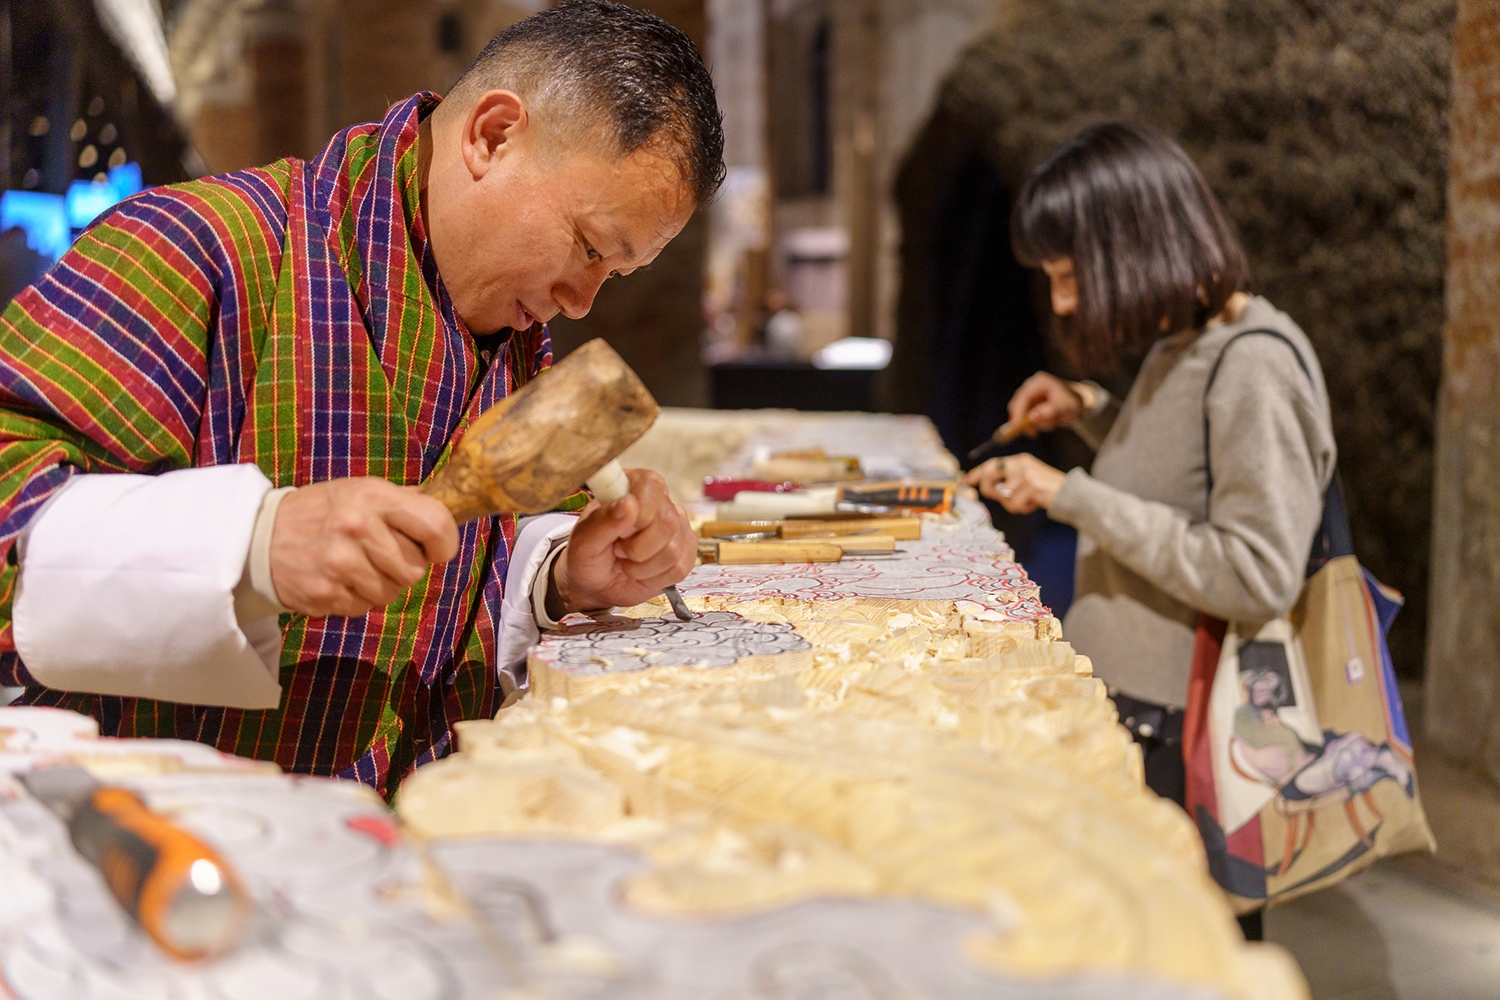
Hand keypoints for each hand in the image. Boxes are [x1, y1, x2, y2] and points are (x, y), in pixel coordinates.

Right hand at [270, 478, 460, 617]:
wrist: (259, 537)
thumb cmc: (321, 512)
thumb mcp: (359, 491)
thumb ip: (402, 503)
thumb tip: (449, 511)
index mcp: (373, 496)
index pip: (435, 523)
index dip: (445, 543)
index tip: (437, 550)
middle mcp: (358, 527)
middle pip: (415, 569)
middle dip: (404, 567)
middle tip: (380, 555)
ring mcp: (341, 563)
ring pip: (392, 593)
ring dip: (380, 585)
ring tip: (355, 566)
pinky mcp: (326, 593)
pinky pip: (364, 607)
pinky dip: (356, 598)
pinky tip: (338, 580)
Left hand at [549, 469, 694, 615]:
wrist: (596, 583)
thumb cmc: (587, 556)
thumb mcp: (583, 541)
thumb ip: (603, 520)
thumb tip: (628, 503)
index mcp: (632, 485)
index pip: (651, 485)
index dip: (639, 512)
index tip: (619, 532)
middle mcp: (660, 502)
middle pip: (667, 521)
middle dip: (637, 548)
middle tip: (618, 551)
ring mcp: (677, 526)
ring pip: (673, 550)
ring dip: (642, 567)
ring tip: (626, 562)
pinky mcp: (686, 551)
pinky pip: (679, 568)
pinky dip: (653, 579)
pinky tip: (640, 573)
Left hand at [964, 453, 1066, 513]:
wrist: (1071, 495)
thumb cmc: (1048, 491)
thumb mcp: (1027, 481)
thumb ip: (1009, 481)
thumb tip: (986, 487)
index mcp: (1020, 460)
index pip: (993, 463)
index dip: (978, 473)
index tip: (966, 480)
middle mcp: (1021, 464)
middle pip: (989, 475)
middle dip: (988, 489)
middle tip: (1000, 496)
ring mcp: (1025, 475)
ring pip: (1003, 496)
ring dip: (1013, 504)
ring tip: (1028, 501)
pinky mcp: (1030, 487)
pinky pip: (1014, 504)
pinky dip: (1023, 508)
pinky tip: (1034, 504)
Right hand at [1008, 372, 1089, 433]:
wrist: (1075, 402)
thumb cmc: (1071, 403)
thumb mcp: (1065, 408)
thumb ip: (1049, 412)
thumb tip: (1033, 417)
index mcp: (1040, 382)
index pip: (1023, 396)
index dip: (1018, 411)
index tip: (1018, 426)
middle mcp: (1031, 385)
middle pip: (1016, 404)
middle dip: (1024, 420)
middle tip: (1034, 433)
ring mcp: (1028, 393)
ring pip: (1020, 412)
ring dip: (1033, 423)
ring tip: (1052, 422)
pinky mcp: (1026, 402)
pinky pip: (1023, 416)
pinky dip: (1032, 423)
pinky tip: (1047, 422)